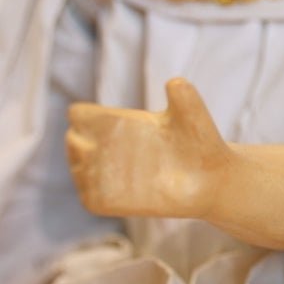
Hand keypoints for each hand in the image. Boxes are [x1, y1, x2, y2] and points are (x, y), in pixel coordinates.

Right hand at [67, 78, 228, 218]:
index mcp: (113, 121)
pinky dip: (107, 192)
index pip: (78, 115)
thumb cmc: (200, 145)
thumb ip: (185, 99)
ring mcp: (100, 176)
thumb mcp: (194, 119)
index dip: (90, 118)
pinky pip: (90, 196)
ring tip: (143, 170)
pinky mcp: (104, 202)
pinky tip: (138, 189)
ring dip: (103, 170)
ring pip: (78, 168)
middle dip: (94, 144)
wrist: (211, 183)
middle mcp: (102, 147)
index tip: (120, 124)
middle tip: (133, 150)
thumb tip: (175, 82)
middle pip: (73, 141)